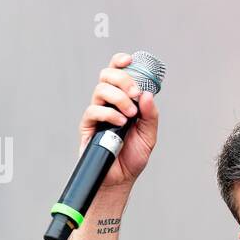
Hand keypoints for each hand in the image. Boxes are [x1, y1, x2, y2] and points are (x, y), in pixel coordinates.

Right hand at [78, 52, 160, 188]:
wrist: (120, 179)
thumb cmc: (133, 157)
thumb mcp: (149, 135)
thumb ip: (150, 115)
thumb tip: (147, 95)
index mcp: (123, 101)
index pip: (118, 74)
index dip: (120, 62)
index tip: (129, 60)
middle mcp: (108, 104)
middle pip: (107, 76)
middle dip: (123, 80)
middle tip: (135, 95)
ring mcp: (97, 114)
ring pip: (100, 90)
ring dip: (119, 98)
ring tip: (130, 115)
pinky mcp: (88, 126)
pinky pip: (94, 110)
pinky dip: (109, 113)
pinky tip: (120, 123)